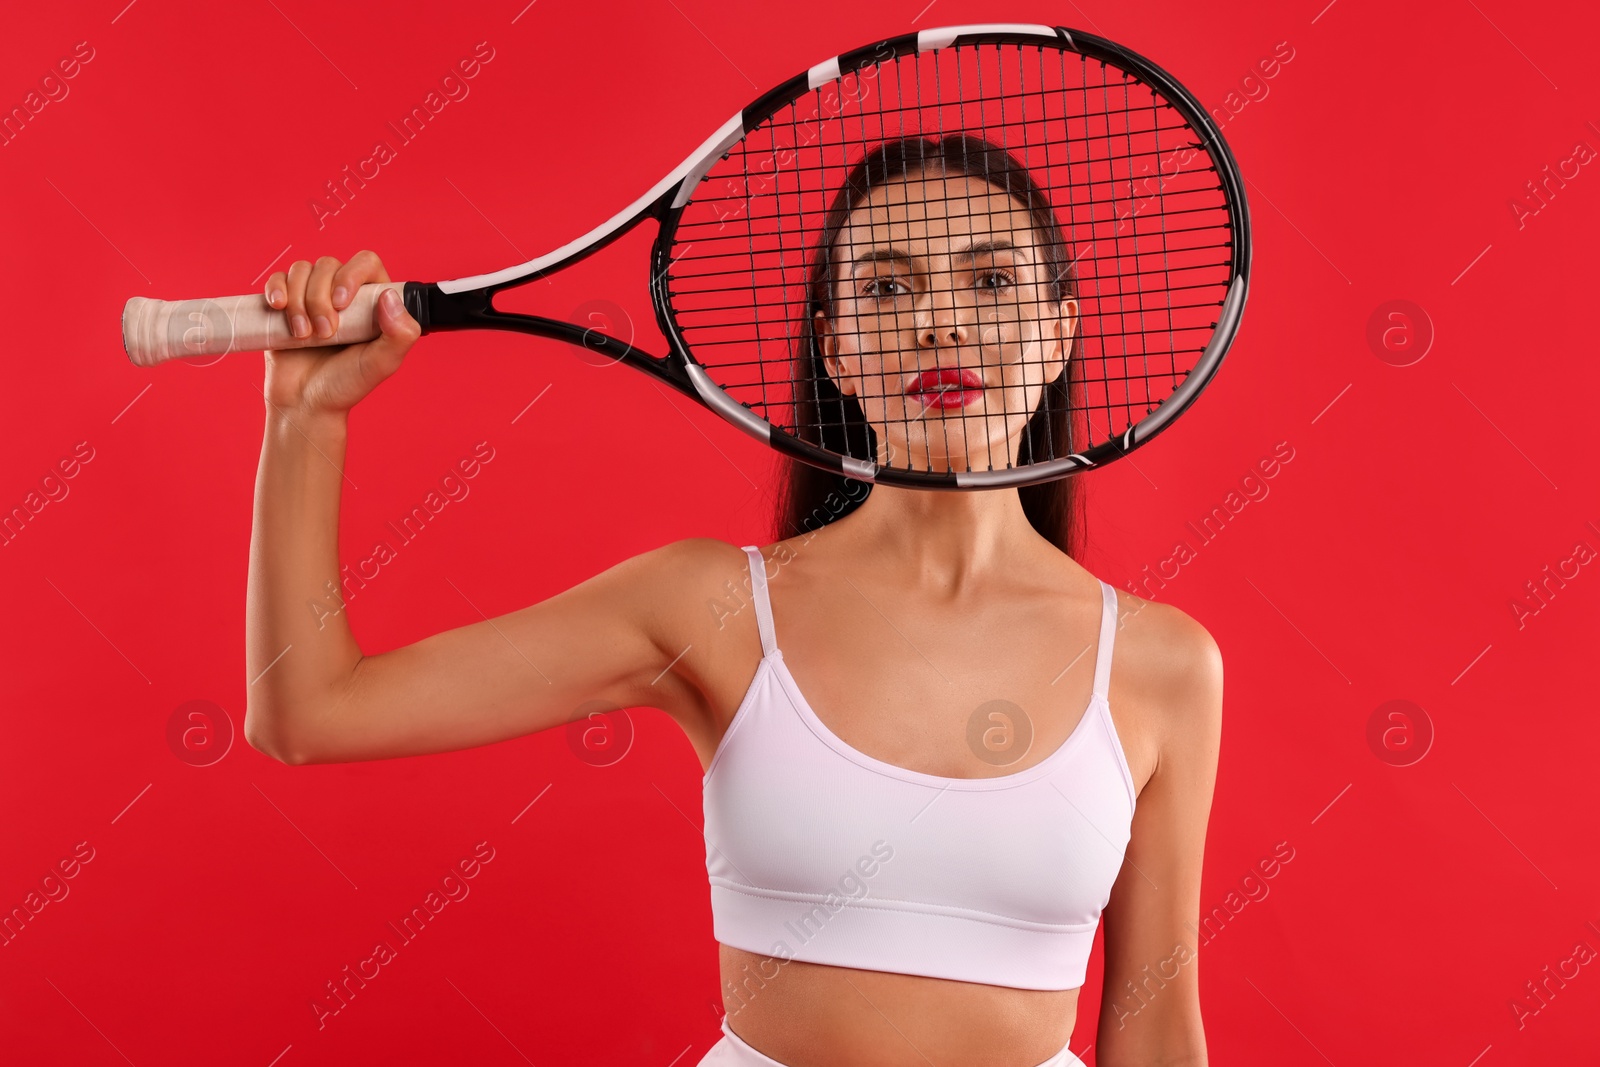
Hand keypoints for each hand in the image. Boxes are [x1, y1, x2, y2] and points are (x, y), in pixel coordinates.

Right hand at [261, 250, 420, 416]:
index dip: (351, 275)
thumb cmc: (346, 384)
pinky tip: (278, 309)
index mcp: (372, 301)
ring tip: (303, 335)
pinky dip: (276, 290)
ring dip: (298, 301)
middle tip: (324, 334)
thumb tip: (391, 297)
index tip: (341, 304)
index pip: (366, 262)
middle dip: (320, 298)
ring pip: (301, 270)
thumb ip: (400, 335)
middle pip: (328, 264)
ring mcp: (312, 295)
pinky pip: (278, 278)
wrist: (304, 402)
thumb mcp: (382, 364)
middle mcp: (343, 292)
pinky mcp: (286, 303)